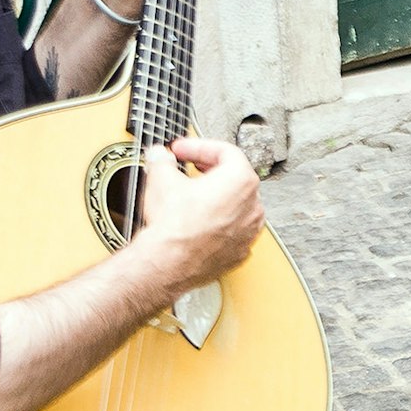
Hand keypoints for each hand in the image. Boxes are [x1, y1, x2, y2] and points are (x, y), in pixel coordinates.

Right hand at [125, 136, 266, 291]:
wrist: (168, 263)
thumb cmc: (173, 226)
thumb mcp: (160, 178)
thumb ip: (161, 160)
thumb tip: (158, 156)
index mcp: (241, 180)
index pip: (225, 151)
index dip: (198, 146)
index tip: (182, 150)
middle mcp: (252, 205)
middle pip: (234, 177)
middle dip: (208, 170)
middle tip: (187, 169)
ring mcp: (249, 231)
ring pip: (235, 205)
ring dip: (215, 198)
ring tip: (191, 197)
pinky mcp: (240, 252)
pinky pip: (232, 230)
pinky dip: (218, 224)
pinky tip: (198, 223)